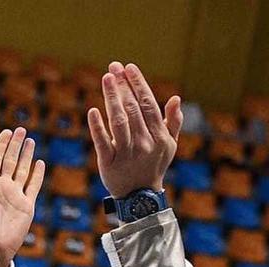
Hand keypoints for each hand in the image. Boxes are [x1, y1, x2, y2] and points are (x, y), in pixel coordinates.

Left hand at [0, 128, 45, 266]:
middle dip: (16, 145)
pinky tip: (39, 163)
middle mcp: (2, 187)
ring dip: (27, 156)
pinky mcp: (26, 206)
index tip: (7, 131)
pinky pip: (33, 186)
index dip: (1, 144)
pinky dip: (37, 175)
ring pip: (23, 170)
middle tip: (22, 129)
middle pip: (11, 160)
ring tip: (31, 141)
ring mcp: (15, 195)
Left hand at [87, 61, 182, 198]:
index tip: (129, 67)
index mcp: (160, 137)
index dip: (138, 84)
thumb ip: (174, 122)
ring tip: (105, 79)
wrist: (140, 197)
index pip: (148, 105)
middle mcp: (144, 144)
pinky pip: (103, 143)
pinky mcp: (109, 164)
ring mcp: (127, 154)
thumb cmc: (154, 165)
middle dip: (123, 86)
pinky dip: (98, 127)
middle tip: (113, 67)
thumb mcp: (169, 146)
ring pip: (118, 122)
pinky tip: (93, 110)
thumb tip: (176, 98)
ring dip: (111, 98)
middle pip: (132, 110)